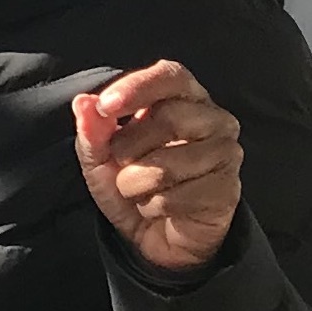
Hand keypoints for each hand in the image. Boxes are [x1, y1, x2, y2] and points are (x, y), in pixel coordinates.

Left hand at [74, 61, 242, 273]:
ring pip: (168, 164)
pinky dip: (153, 206)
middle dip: (128, 146)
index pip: (170, 76)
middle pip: (169, 118)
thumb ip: (93, 130)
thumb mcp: (101, 156)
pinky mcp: (227, 191)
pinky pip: (176, 198)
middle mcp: (214, 119)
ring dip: (135, 184)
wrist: (157, 234)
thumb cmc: (133, 182)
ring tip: (140, 188)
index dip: (138, 87)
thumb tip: (84, 103)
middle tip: (121, 162)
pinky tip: (161, 207)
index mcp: (183, 97)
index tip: (105, 105)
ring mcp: (226, 154)